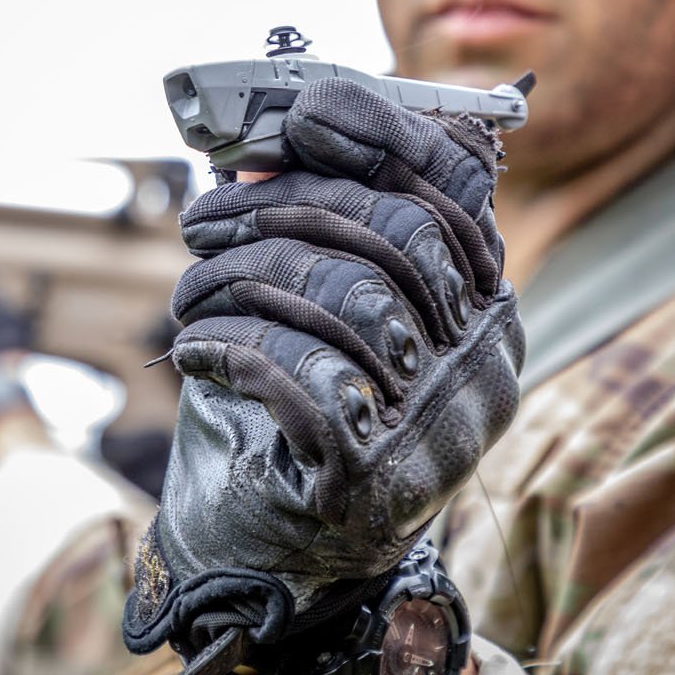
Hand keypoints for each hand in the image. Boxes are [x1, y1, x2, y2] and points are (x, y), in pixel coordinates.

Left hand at [123, 78, 524, 660]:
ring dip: (242, 280)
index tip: (301, 116)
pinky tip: (197, 350)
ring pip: (347, 299)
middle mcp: (483, 363)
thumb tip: (262, 150)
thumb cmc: (291, 412)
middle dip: (279, 210)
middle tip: (202, 222)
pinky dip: (232, 346)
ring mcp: (441, 427)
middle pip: (394, 232)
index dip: (381, 134)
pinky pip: (303, 376)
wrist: (269, 558)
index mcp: (481, 307)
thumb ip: (309, 230)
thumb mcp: (311, 309)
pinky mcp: (377, 480)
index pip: (457, 189)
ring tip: (191, 296)